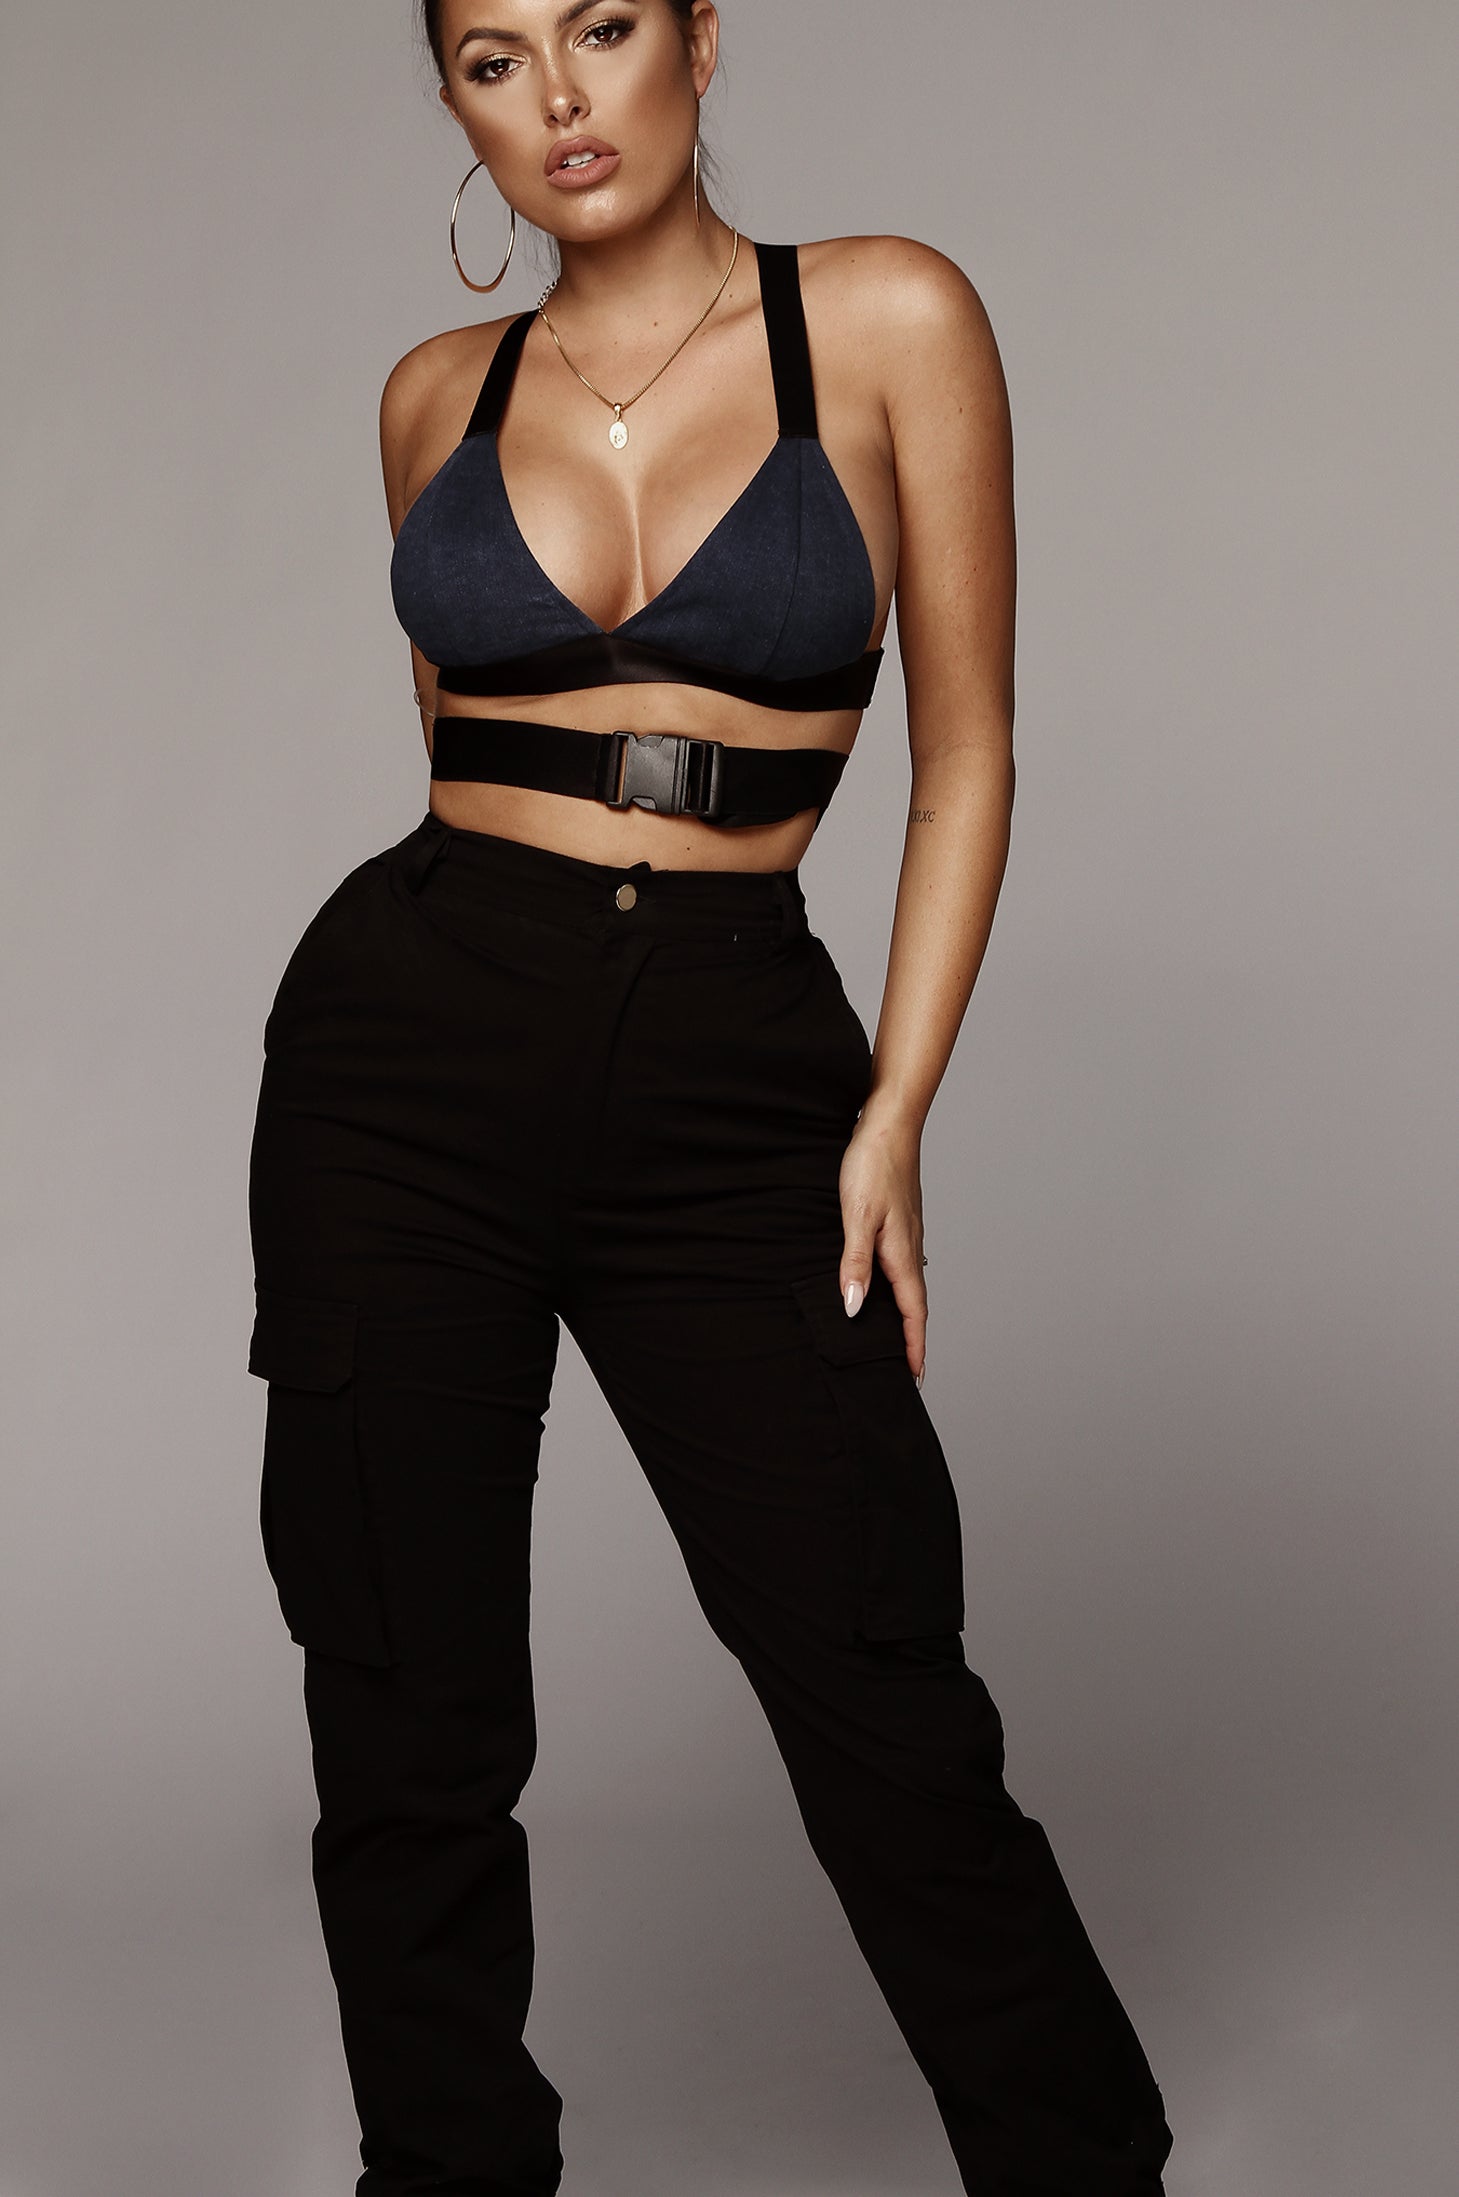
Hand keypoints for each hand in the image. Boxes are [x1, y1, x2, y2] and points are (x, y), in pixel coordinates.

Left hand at [836, 1097, 928, 1385]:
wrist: (890, 1122)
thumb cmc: (872, 1166)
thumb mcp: (856, 1217)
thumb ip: (855, 1264)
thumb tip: (853, 1308)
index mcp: (901, 1253)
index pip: (911, 1312)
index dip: (913, 1346)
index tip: (915, 1376)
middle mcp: (910, 1248)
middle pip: (915, 1303)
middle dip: (913, 1337)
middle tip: (909, 1367)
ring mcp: (908, 1233)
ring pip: (910, 1284)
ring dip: (907, 1312)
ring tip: (899, 1335)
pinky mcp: (901, 1219)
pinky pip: (903, 1265)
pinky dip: (899, 1286)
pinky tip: (887, 1283)